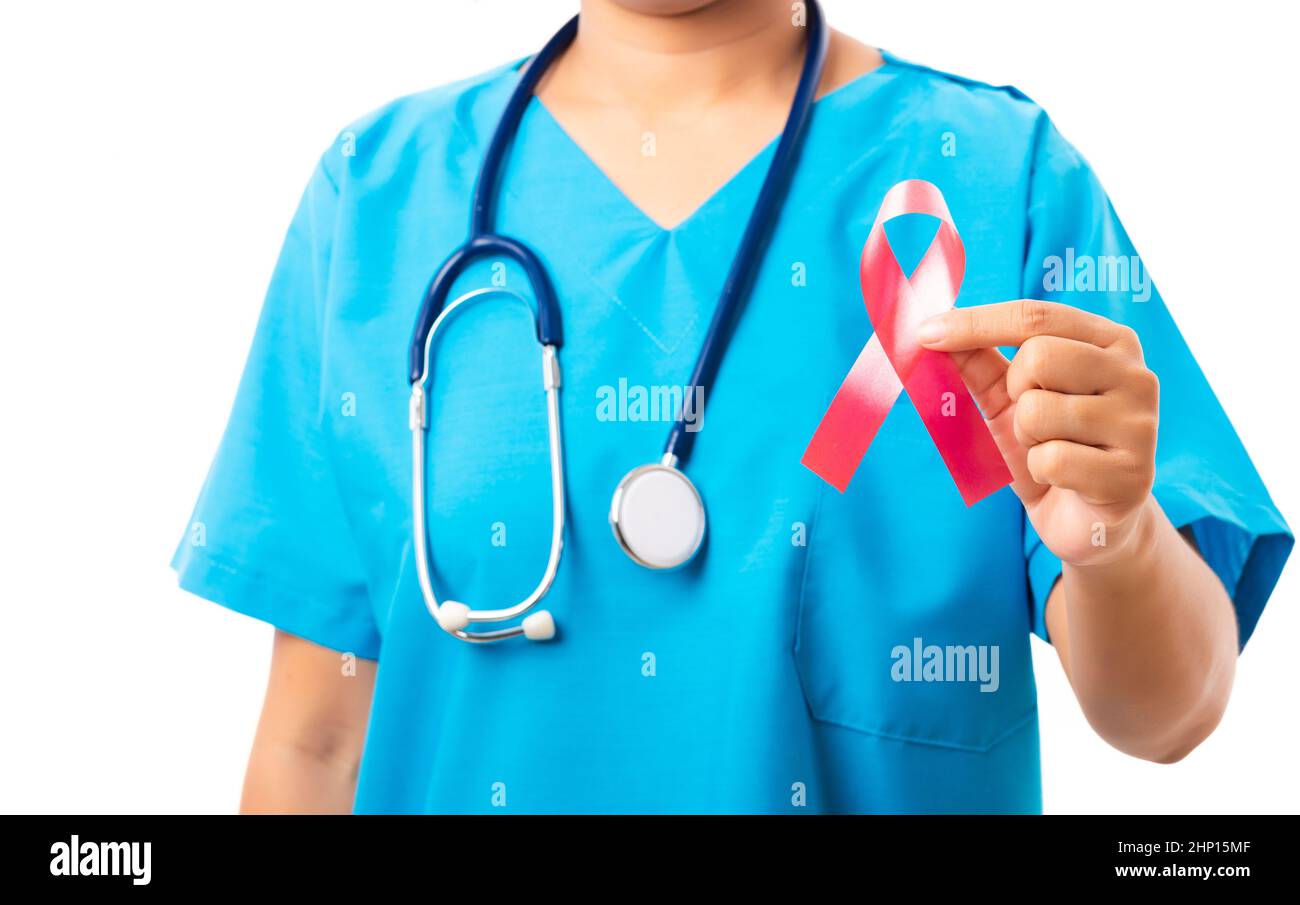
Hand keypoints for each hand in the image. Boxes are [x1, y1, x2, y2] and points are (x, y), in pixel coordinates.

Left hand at [917, 299, 1158, 565]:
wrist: (1085, 518)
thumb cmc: (1049, 446)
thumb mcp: (1006, 400)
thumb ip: (977, 362)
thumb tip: (931, 331)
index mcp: (1109, 342)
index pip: (1035, 317)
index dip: (975, 323)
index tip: (923, 334)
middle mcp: (1136, 374)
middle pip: (1037, 357)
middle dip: (1015, 394)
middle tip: (1031, 419)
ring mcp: (1140, 424)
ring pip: (1039, 411)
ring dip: (1027, 438)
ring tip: (1052, 449)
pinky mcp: (1133, 475)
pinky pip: (1052, 460)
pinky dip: (1041, 472)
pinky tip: (1064, 479)